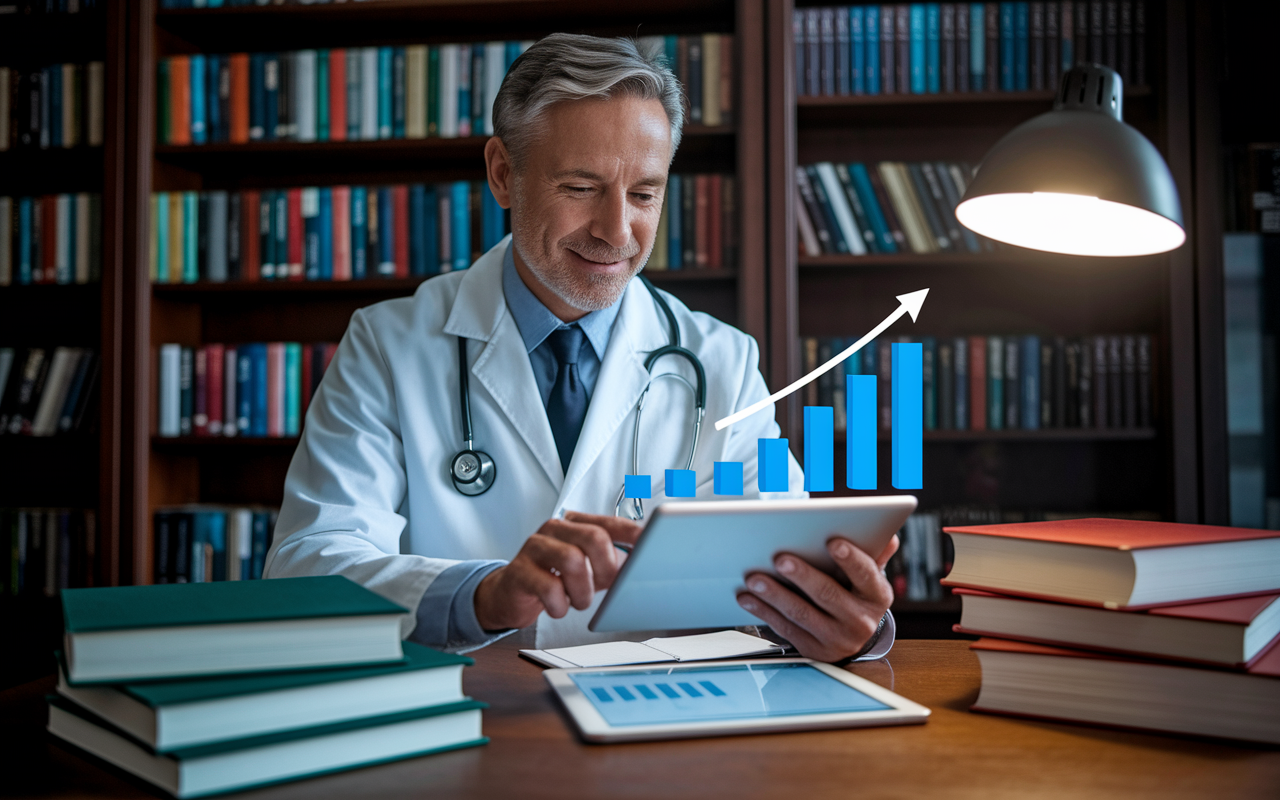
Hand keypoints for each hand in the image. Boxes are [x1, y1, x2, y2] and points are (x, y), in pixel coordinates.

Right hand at [474, 511, 642, 630]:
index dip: (632, 534)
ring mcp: (534, 548)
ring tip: (578, 600)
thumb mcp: (587, 570)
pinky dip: (560, 604)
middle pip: (593, 537)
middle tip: (605, 586)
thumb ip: (611, 564)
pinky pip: (549, 587)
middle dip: (607, 567)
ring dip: (583, 590)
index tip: (650, 545)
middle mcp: (555, 530)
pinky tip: (557, 606)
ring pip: (572, 560)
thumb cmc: (554, 579)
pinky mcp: (519, 571)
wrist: (509, 594)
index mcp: (575, 525)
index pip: (609, 523)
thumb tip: (642, 567)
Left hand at [736, 534, 899, 662]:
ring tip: (754, 578)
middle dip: (802, 576)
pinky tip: (748, 598)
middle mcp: (861, 621)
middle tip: (780, 559)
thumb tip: (889, 537)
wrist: (852, 636)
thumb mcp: (869, 576)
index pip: (867, 574)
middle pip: (828, 594)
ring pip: (802, 614)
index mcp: (878, 596)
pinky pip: (786, 629)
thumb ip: (875, 554)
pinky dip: (764, 612)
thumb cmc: (855, 593)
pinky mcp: (814, 649)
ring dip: (775, 595)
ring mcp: (837, 639)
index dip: (850, 559)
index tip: (832, 542)